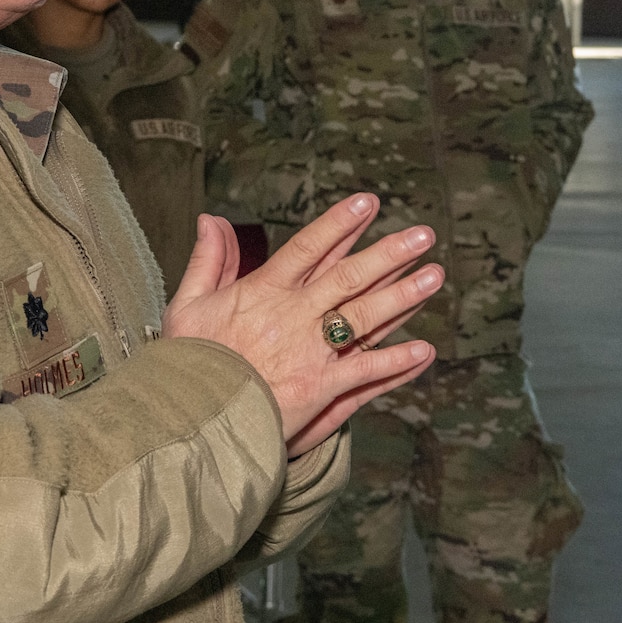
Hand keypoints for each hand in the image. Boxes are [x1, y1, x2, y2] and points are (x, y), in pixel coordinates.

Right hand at [165, 195, 439, 456]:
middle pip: (350, 276)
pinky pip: (366, 371)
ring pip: (366, 316)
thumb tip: (212, 219)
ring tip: (434, 276)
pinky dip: (396, 361)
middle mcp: (294, 316)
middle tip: (423, 234)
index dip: (340, 223)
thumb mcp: (188, 304)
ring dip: (404, 296)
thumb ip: (208, 260)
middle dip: (390, 253)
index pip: (308, 247)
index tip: (368, 203)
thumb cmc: (187, 363)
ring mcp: (311, 352)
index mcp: (264, 291)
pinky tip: (424, 349)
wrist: (189, 419)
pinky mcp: (320, 388)